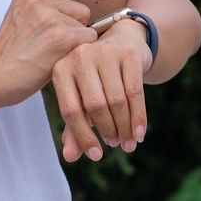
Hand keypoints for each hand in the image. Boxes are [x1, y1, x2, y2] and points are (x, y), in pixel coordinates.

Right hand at [0, 0, 109, 105]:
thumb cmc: (10, 57)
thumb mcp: (21, 20)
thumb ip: (45, 10)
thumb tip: (81, 13)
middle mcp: (39, 0)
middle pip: (82, 9)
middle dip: (78, 29)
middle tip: (54, 47)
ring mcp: (50, 17)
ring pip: (86, 28)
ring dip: (77, 43)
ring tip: (51, 55)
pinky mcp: (60, 37)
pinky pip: (88, 41)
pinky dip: (80, 54)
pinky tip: (58, 61)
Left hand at [53, 18, 152, 161]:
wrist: (123, 42)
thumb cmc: (97, 78)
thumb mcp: (82, 98)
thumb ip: (74, 126)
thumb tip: (70, 157)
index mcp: (61, 70)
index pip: (71, 111)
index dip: (83, 136)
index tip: (96, 156)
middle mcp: (80, 57)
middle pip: (95, 106)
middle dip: (108, 130)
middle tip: (116, 144)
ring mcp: (105, 52)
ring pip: (116, 100)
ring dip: (124, 127)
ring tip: (128, 143)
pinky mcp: (128, 53)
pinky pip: (135, 92)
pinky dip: (138, 117)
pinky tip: (140, 134)